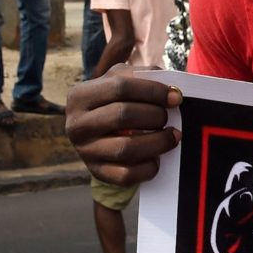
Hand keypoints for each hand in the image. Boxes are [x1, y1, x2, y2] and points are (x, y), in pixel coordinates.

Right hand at [65, 65, 181, 185]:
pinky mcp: (97, 173)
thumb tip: (172, 91)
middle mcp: (77, 124)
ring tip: (171, 136)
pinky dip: (148, 167)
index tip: (175, 97)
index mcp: (80, 96)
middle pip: (122, 115)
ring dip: (158, 142)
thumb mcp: (121, 80)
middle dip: (155, 115)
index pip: (120, 87)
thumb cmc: (115, 101)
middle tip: (168, 117)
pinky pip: (127, 175)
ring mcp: (85, 151)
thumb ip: (144, 77)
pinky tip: (157, 157)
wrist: (97, 132)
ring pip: (125, 148)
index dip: (153, 91)